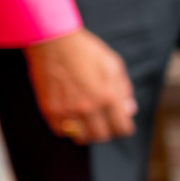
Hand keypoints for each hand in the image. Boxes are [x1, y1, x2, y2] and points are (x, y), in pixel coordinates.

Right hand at [25, 29, 136, 145]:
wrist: (53, 42)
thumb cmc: (86, 51)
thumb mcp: (114, 65)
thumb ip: (124, 90)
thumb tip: (129, 111)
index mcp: (108, 96)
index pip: (121, 128)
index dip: (123, 127)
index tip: (120, 123)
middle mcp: (88, 107)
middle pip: (101, 136)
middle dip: (105, 130)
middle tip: (102, 121)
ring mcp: (68, 110)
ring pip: (81, 138)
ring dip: (86, 132)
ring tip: (86, 120)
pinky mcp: (50, 109)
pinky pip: (61, 131)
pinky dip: (67, 127)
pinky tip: (70, 116)